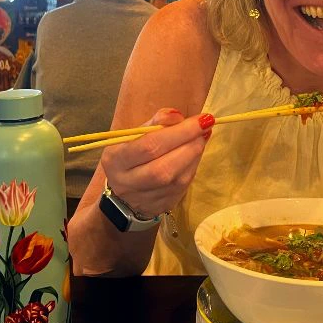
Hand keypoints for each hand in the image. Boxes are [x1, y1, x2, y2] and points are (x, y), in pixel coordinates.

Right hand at [99, 108, 213, 218]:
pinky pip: (184, 186)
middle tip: (205, 126)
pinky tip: (195, 153)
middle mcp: (129, 183)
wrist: (123, 195)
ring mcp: (147, 199)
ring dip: (195, 154)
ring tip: (201, 137)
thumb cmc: (130, 156)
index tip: (201, 119)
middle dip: (190, 143)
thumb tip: (179, 116)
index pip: (149, 146)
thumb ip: (154, 123)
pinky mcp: (163, 206)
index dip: (178, 132)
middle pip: (165, 166)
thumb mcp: (132, 136)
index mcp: (116, 160)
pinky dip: (193, 166)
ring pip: (178, 178)